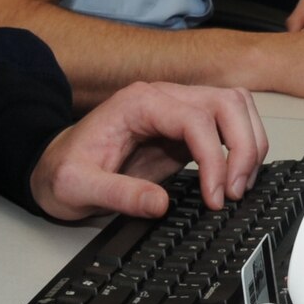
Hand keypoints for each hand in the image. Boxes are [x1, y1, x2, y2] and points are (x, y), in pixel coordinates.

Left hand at [29, 81, 267, 219]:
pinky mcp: (186, 131)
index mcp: (138, 103)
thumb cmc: (63, 172)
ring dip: (249, 144)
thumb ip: (118, 194)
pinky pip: (229, 126)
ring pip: (236, 107)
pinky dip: (242, 148)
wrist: (54, 168)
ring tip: (239, 186)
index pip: (195, 117)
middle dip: (242, 147)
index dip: (215, 156)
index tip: (214, 196)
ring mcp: (178, 111)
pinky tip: (233, 178)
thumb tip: (160, 204)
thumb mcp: (77, 187)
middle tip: (235, 192)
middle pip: (227, 102)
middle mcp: (163, 99)